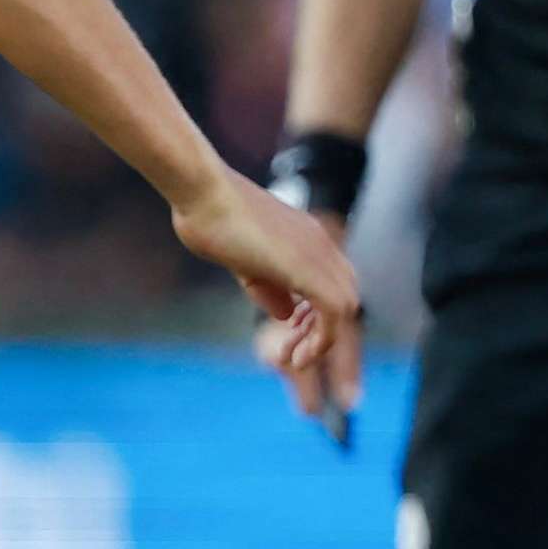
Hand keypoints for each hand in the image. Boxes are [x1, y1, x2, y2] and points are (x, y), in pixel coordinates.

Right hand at [180, 173, 363, 430]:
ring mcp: (317, 253)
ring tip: (293, 358)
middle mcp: (319, 243)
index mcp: (306, 237)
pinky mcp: (307, 268)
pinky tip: (295, 358)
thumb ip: (267, 286)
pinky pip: (334, 314)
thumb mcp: (241, 259)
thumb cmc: (206, 216)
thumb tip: (287, 313)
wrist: (201, 189)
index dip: (316, 311)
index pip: (332, 280)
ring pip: (346, 308)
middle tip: (292, 349)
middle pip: (346, 294)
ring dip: (321, 339)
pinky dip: (321, 341)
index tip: (290, 330)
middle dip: (322, 328)